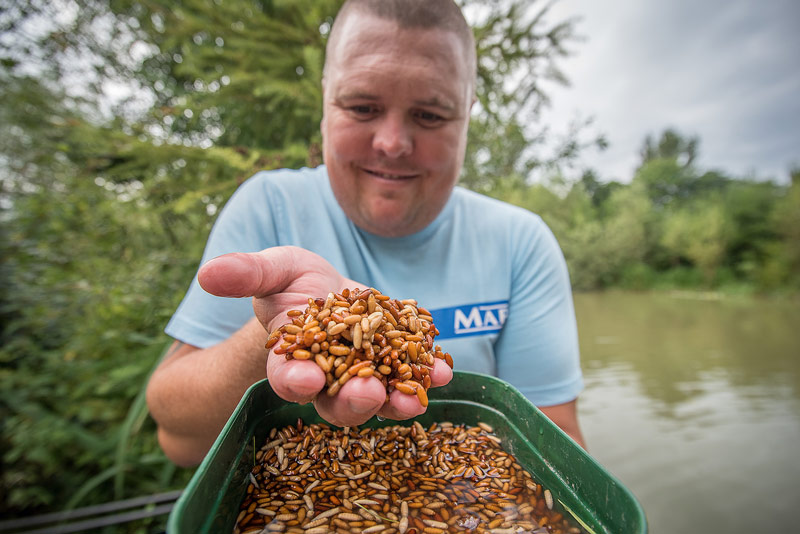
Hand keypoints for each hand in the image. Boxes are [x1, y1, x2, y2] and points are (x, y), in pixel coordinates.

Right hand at [196, 246, 452, 425]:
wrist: (331, 291)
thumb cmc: (293, 282)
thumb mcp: (271, 269)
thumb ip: (246, 273)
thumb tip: (206, 273)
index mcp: (291, 361)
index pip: (288, 376)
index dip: (292, 380)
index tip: (300, 379)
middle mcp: (329, 379)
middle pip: (337, 400)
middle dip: (352, 401)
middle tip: (366, 394)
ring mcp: (365, 375)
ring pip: (379, 397)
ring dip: (397, 401)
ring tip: (415, 400)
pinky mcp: (396, 364)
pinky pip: (412, 375)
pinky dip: (428, 375)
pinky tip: (443, 370)